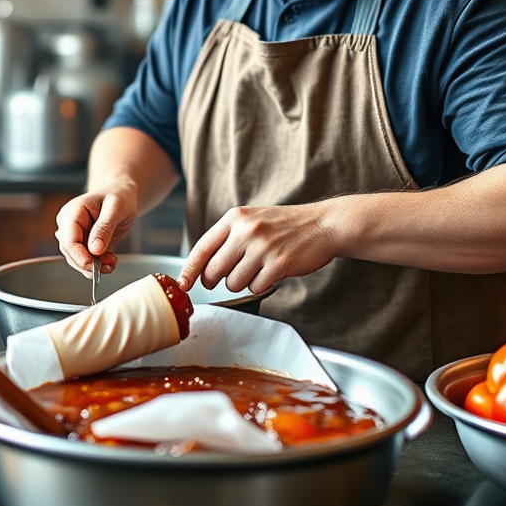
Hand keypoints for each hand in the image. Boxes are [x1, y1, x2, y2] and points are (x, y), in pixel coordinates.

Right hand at [55, 184, 137, 277]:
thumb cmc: (119, 196)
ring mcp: (74, 234)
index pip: (69, 239)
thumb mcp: (116, 208)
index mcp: (73, 211)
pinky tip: (109, 262)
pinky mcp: (81, 242)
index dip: (79, 255)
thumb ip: (105, 227)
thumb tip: (95, 250)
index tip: (92, 265)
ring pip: (76, 258)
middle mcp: (68, 224)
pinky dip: (97, 264)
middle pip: (71, 251)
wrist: (121, 193)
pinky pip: (85, 258)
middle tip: (110, 264)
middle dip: (89, 262)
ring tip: (112, 262)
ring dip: (94, 265)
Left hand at [178, 204, 336, 294]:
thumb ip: (228, 237)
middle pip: (214, 271)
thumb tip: (201, 267)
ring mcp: (262, 247)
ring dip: (243, 282)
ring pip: (233, 282)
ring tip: (259, 267)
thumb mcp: (252, 220)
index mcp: (235, 218)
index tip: (182, 284)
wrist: (323, 224)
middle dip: (218, 279)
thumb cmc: (285, 225)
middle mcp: (246, 231)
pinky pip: (255, 287)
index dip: (189, 269)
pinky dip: (262, 285)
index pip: (202, 247)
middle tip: (233, 273)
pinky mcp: (279, 264)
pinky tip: (272, 272)